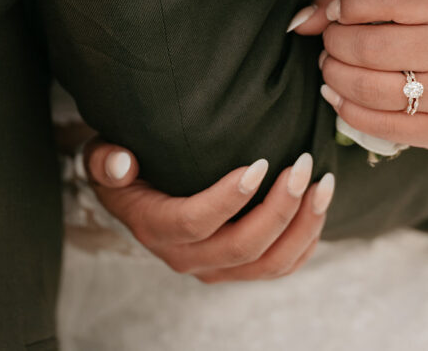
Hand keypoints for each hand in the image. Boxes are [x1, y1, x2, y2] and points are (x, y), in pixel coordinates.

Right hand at [83, 139, 334, 282]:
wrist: (139, 196)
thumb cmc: (128, 167)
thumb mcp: (104, 157)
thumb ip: (106, 160)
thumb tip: (120, 163)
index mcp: (155, 228)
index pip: (195, 222)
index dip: (230, 198)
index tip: (260, 163)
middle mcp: (186, 258)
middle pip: (242, 246)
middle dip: (280, 207)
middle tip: (303, 165)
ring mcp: (216, 269)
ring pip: (270, 263)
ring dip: (303, 225)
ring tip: (322, 183)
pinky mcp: (240, 269)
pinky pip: (282, 266)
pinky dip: (307, 239)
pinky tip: (320, 204)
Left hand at [296, 0, 427, 149]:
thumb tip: (301, 22)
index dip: (349, 3)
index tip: (337, 11)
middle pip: (372, 48)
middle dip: (335, 43)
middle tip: (331, 40)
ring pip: (371, 89)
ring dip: (335, 75)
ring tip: (331, 65)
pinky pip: (379, 124)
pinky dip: (346, 108)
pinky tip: (338, 93)